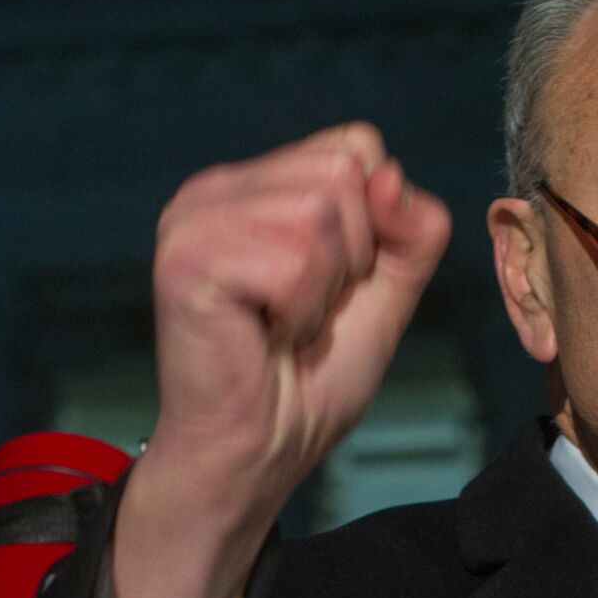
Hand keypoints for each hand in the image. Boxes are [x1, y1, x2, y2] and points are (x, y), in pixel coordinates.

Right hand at [113, 123, 450, 597]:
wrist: (261, 452)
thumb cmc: (313, 376)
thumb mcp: (387, 291)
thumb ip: (411, 230)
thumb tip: (390, 176)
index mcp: (256, 183)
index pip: (357, 146)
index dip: (375, 224)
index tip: (334, 283)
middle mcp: (216, 188)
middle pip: (345, 173)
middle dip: (353, 255)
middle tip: (306, 310)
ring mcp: (194, 218)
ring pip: (320, 214)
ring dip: (324, 288)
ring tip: (286, 324)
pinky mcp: (186, 259)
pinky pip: (293, 260)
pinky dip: (301, 311)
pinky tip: (265, 336)